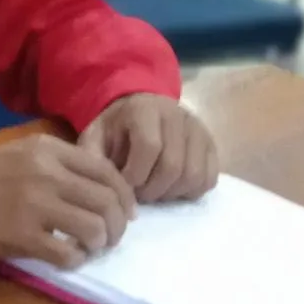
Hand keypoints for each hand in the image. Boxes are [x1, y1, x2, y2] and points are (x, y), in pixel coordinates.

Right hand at [0, 133, 135, 268]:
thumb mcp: (20, 153)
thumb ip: (58, 164)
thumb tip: (100, 190)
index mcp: (47, 149)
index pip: (107, 171)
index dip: (125, 196)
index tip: (126, 213)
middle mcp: (46, 173)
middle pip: (107, 201)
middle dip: (117, 226)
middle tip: (110, 237)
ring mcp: (35, 205)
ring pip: (94, 228)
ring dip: (99, 244)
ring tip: (88, 248)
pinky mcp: (22, 236)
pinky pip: (68, 254)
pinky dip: (75, 260)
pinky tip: (66, 258)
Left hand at [78, 94, 217, 203]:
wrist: (141, 109)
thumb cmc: (116, 127)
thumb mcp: (96, 135)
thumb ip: (92, 156)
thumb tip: (101, 185)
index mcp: (145, 109)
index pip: (149, 146)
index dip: (135, 174)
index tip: (123, 185)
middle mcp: (177, 116)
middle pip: (173, 166)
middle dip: (152, 189)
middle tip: (138, 194)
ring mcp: (198, 130)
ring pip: (193, 175)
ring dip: (170, 193)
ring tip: (153, 191)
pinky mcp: (211, 145)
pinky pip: (208, 179)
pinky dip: (190, 192)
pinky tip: (171, 188)